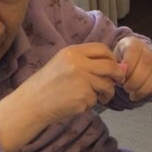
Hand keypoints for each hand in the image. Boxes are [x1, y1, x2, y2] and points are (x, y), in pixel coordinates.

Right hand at [0, 43, 123, 151]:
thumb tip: (118, 67)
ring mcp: (81, 81)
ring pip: (107, 85)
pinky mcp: (83, 98)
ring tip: (99, 96)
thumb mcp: (64, 63)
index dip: (112, 58)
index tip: (113, 66)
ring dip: (107, 92)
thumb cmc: (48, 83)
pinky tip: (78, 102)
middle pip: (110, 66)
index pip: (102, 49)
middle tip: (118, 81)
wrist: (32, 102)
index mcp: (73, 52)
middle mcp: (78, 64)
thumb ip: (88, 62)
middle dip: (118, 75)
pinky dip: (91, 102)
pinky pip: (96, 99)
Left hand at [115, 37, 151, 101]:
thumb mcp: (112, 60)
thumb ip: (114, 66)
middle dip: (135, 80)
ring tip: (132, 94)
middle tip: (126, 88)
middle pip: (146, 64)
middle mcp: (147, 51)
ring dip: (142, 89)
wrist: (130, 63)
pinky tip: (139, 95)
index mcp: (133, 44)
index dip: (128, 65)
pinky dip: (148, 93)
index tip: (121, 77)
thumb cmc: (119, 63)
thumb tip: (117, 77)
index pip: (134, 51)